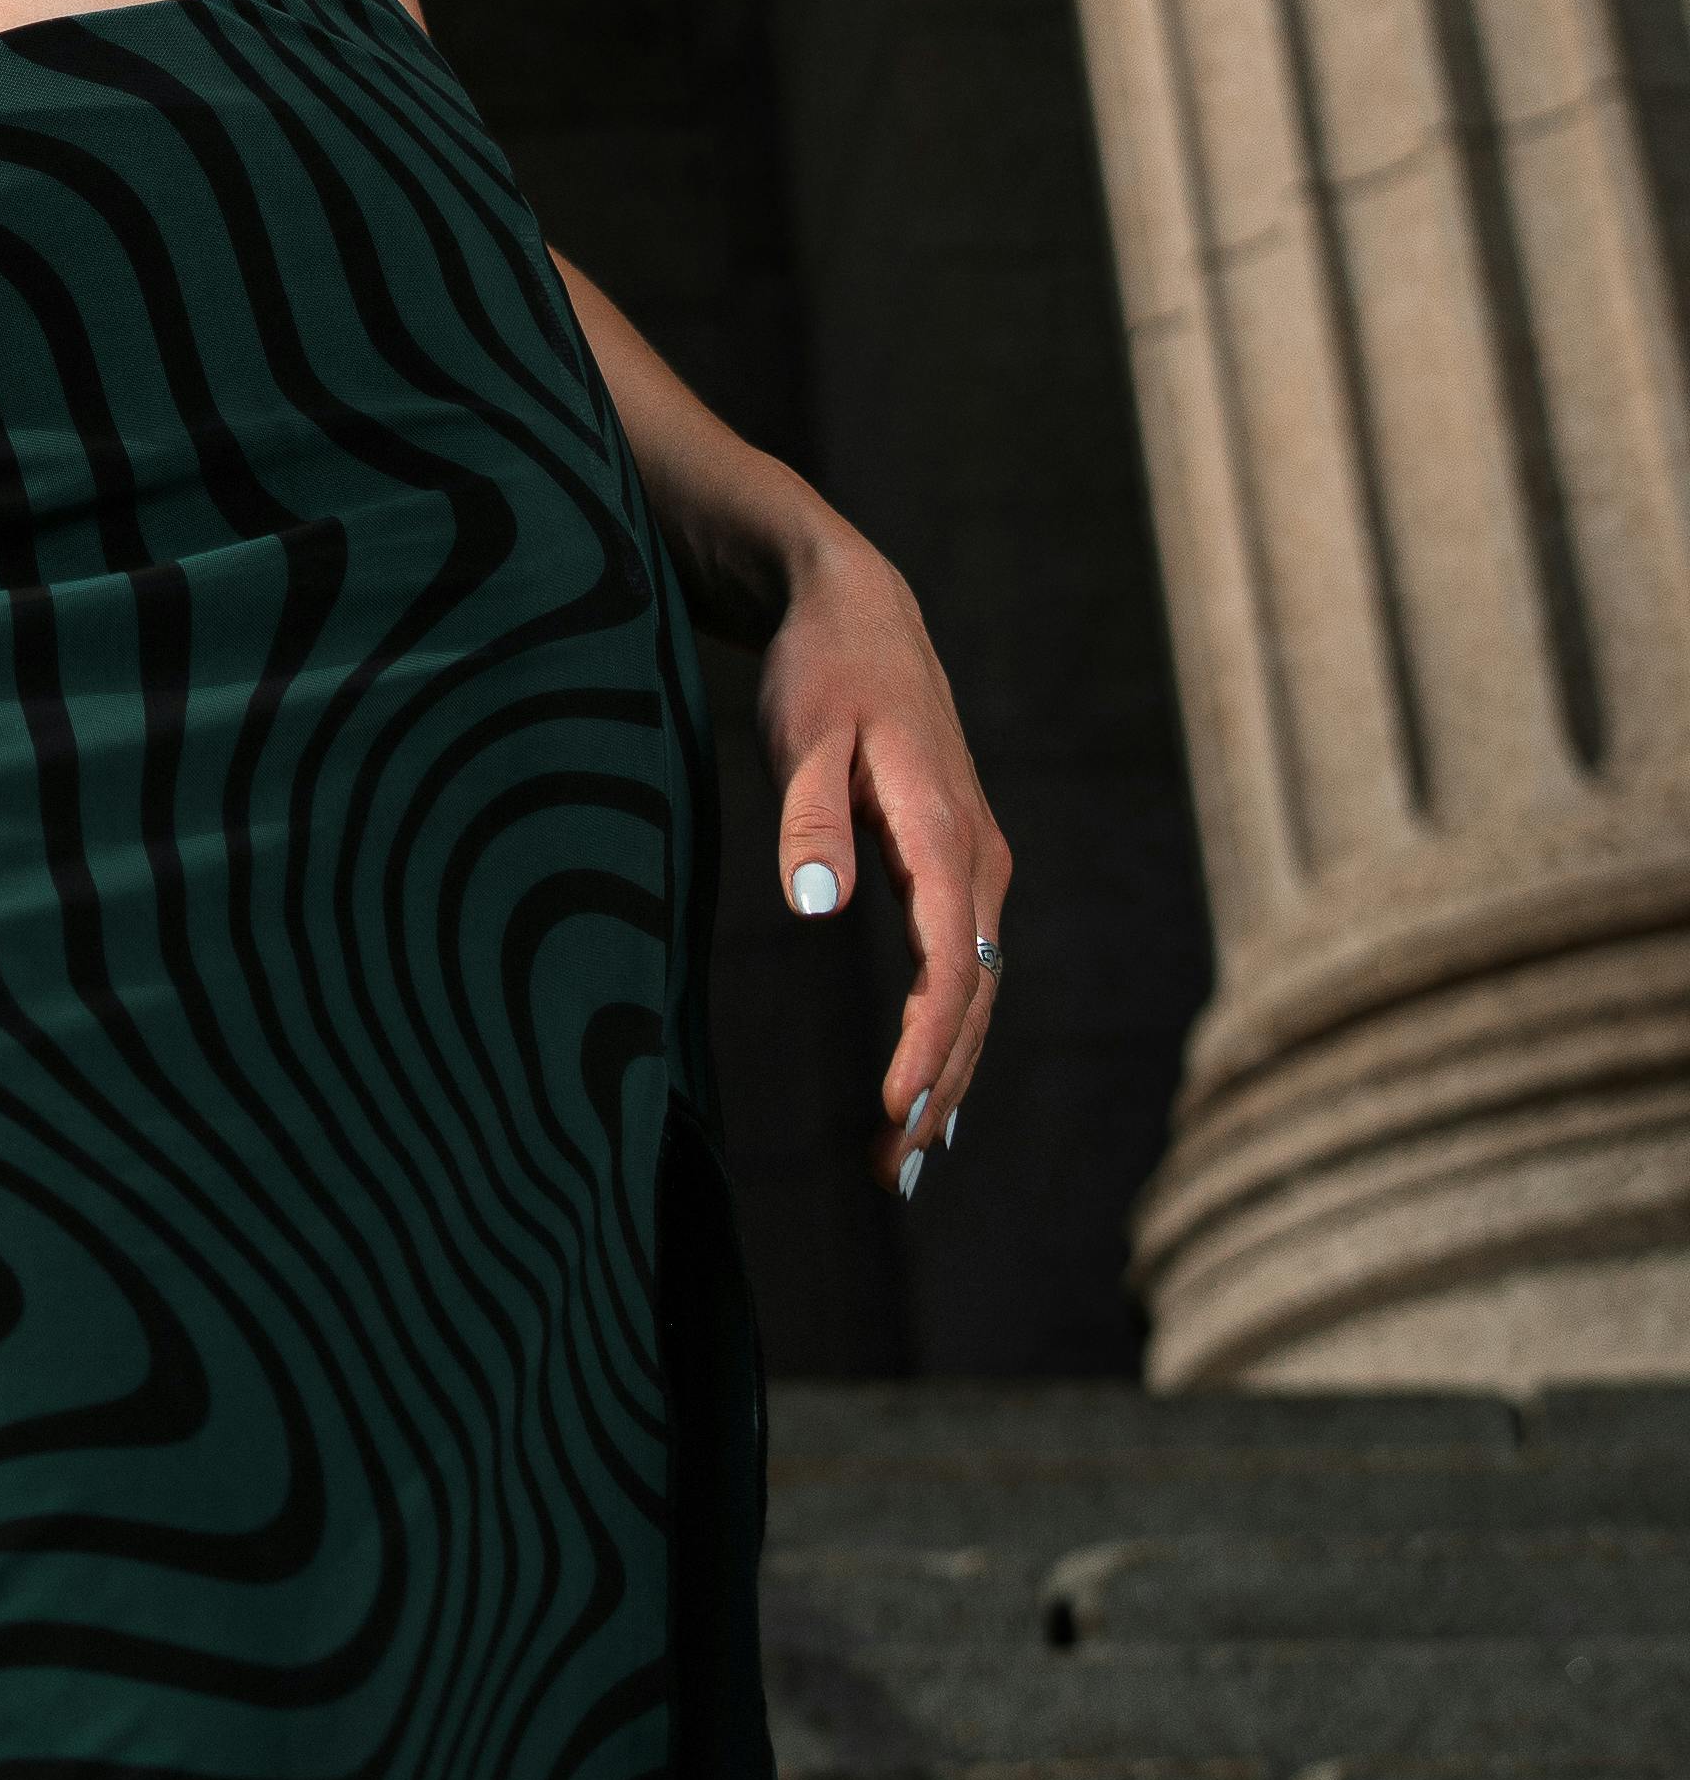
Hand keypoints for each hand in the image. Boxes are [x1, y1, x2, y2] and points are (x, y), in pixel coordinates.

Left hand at [762, 528, 1011, 1195]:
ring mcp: (975, 863)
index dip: (929, 1039)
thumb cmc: (822, 669)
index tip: (896, 1104)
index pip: (953, 958)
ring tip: (904, 1159)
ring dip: (949, 1074)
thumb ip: (807, 816)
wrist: (859, 609)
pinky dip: (951, 1035)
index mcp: (942, 828)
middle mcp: (977, 856)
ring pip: (976, 990)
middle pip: (973, 994)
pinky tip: (928, 1093)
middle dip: (941, 1087)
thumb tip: (817, 907)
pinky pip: (967, 967)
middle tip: (891, 1169)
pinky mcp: (957, 867)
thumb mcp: (801, 730)